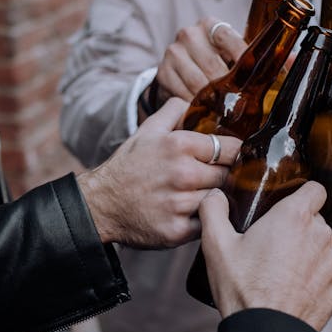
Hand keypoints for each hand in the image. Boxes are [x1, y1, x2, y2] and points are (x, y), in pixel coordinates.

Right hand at [78, 97, 240, 247]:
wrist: (100, 205)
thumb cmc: (128, 167)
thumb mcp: (147, 130)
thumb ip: (174, 111)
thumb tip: (194, 100)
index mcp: (179, 146)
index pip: (231, 149)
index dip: (232, 153)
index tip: (228, 158)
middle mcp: (183, 174)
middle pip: (228, 175)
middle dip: (221, 176)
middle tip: (207, 179)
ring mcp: (181, 204)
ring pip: (219, 199)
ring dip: (212, 198)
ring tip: (195, 195)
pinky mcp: (178, 231)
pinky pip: (207, 223)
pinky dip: (202, 220)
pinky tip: (189, 213)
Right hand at [152, 18, 246, 103]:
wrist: (183, 64)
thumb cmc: (215, 57)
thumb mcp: (229, 51)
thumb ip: (243, 57)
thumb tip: (262, 71)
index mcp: (209, 25)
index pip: (227, 37)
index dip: (241, 56)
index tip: (252, 74)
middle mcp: (189, 35)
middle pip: (212, 65)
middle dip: (227, 86)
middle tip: (239, 101)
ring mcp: (173, 53)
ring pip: (198, 83)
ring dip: (212, 99)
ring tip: (224, 108)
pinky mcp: (163, 72)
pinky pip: (183, 94)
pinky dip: (195, 104)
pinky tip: (205, 108)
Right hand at [199, 182, 331, 331]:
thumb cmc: (243, 290)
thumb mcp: (216, 246)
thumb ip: (213, 210)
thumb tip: (214, 196)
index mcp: (294, 216)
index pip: (315, 189)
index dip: (302, 194)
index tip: (288, 205)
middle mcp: (320, 234)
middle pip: (315, 219)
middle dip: (298, 228)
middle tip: (273, 245)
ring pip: (323, 245)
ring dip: (309, 252)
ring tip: (283, 271)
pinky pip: (331, 271)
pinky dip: (318, 276)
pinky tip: (296, 287)